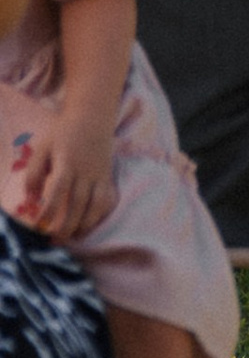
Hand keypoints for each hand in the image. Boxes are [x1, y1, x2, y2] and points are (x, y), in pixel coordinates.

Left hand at [9, 110, 114, 243]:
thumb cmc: (64, 134)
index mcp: (67, 161)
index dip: (50, 209)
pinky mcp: (108, 177)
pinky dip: (100, 216)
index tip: (40, 224)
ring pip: (96, 204)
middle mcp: (86, 170)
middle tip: (55, 241)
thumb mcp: (43, 148)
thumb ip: (34, 173)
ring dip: (85, 225)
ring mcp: (100, 174)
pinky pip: (108, 200)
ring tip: (72, 238)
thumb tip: (30, 198)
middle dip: (67, 225)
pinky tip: (88, 225)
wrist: (93, 116)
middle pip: (78, 202)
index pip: (59, 189)